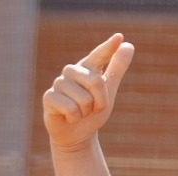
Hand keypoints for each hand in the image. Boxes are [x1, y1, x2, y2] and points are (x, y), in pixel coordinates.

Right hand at [44, 34, 134, 151]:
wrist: (76, 135)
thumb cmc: (91, 112)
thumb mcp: (108, 91)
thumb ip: (117, 69)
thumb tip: (128, 45)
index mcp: (87, 68)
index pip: (99, 55)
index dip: (108, 47)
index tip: (119, 37)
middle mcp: (72, 72)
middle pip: (96, 82)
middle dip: (100, 102)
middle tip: (92, 109)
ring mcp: (59, 83)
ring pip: (83, 99)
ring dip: (86, 112)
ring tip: (79, 113)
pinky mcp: (49, 97)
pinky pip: (70, 108)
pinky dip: (74, 117)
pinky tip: (68, 117)